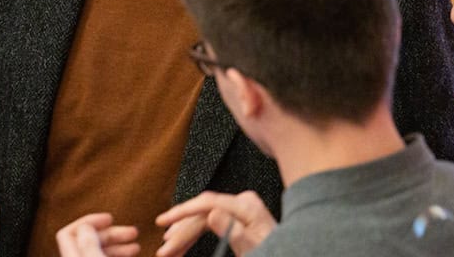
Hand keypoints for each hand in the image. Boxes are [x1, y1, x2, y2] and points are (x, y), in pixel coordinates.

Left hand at [56, 213, 139, 256]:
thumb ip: (89, 244)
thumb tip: (84, 226)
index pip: (68, 234)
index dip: (89, 221)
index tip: (111, 218)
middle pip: (87, 241)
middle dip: (111, 234)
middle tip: (134, 233)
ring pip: (97, 251)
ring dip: (117, 245)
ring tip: (136, 247)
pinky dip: (116, 255)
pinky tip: (129, 255)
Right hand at [155, 191, 275, 256]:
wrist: (290, 254)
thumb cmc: (275, 252)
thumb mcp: (253, 248)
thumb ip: (232, 231)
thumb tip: (211, 213)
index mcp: (246, 206)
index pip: (207, 203)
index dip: (182, 211)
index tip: (163, 222)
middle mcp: (242, 202)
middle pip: (202, 213)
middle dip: (181, 233)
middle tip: (164, 253)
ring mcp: (239, 208)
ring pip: (203, 219)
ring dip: (184, 236)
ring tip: (168, 252)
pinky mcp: (237, 216)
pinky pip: (210, 222)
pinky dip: (195, 235)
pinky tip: (182, 244)